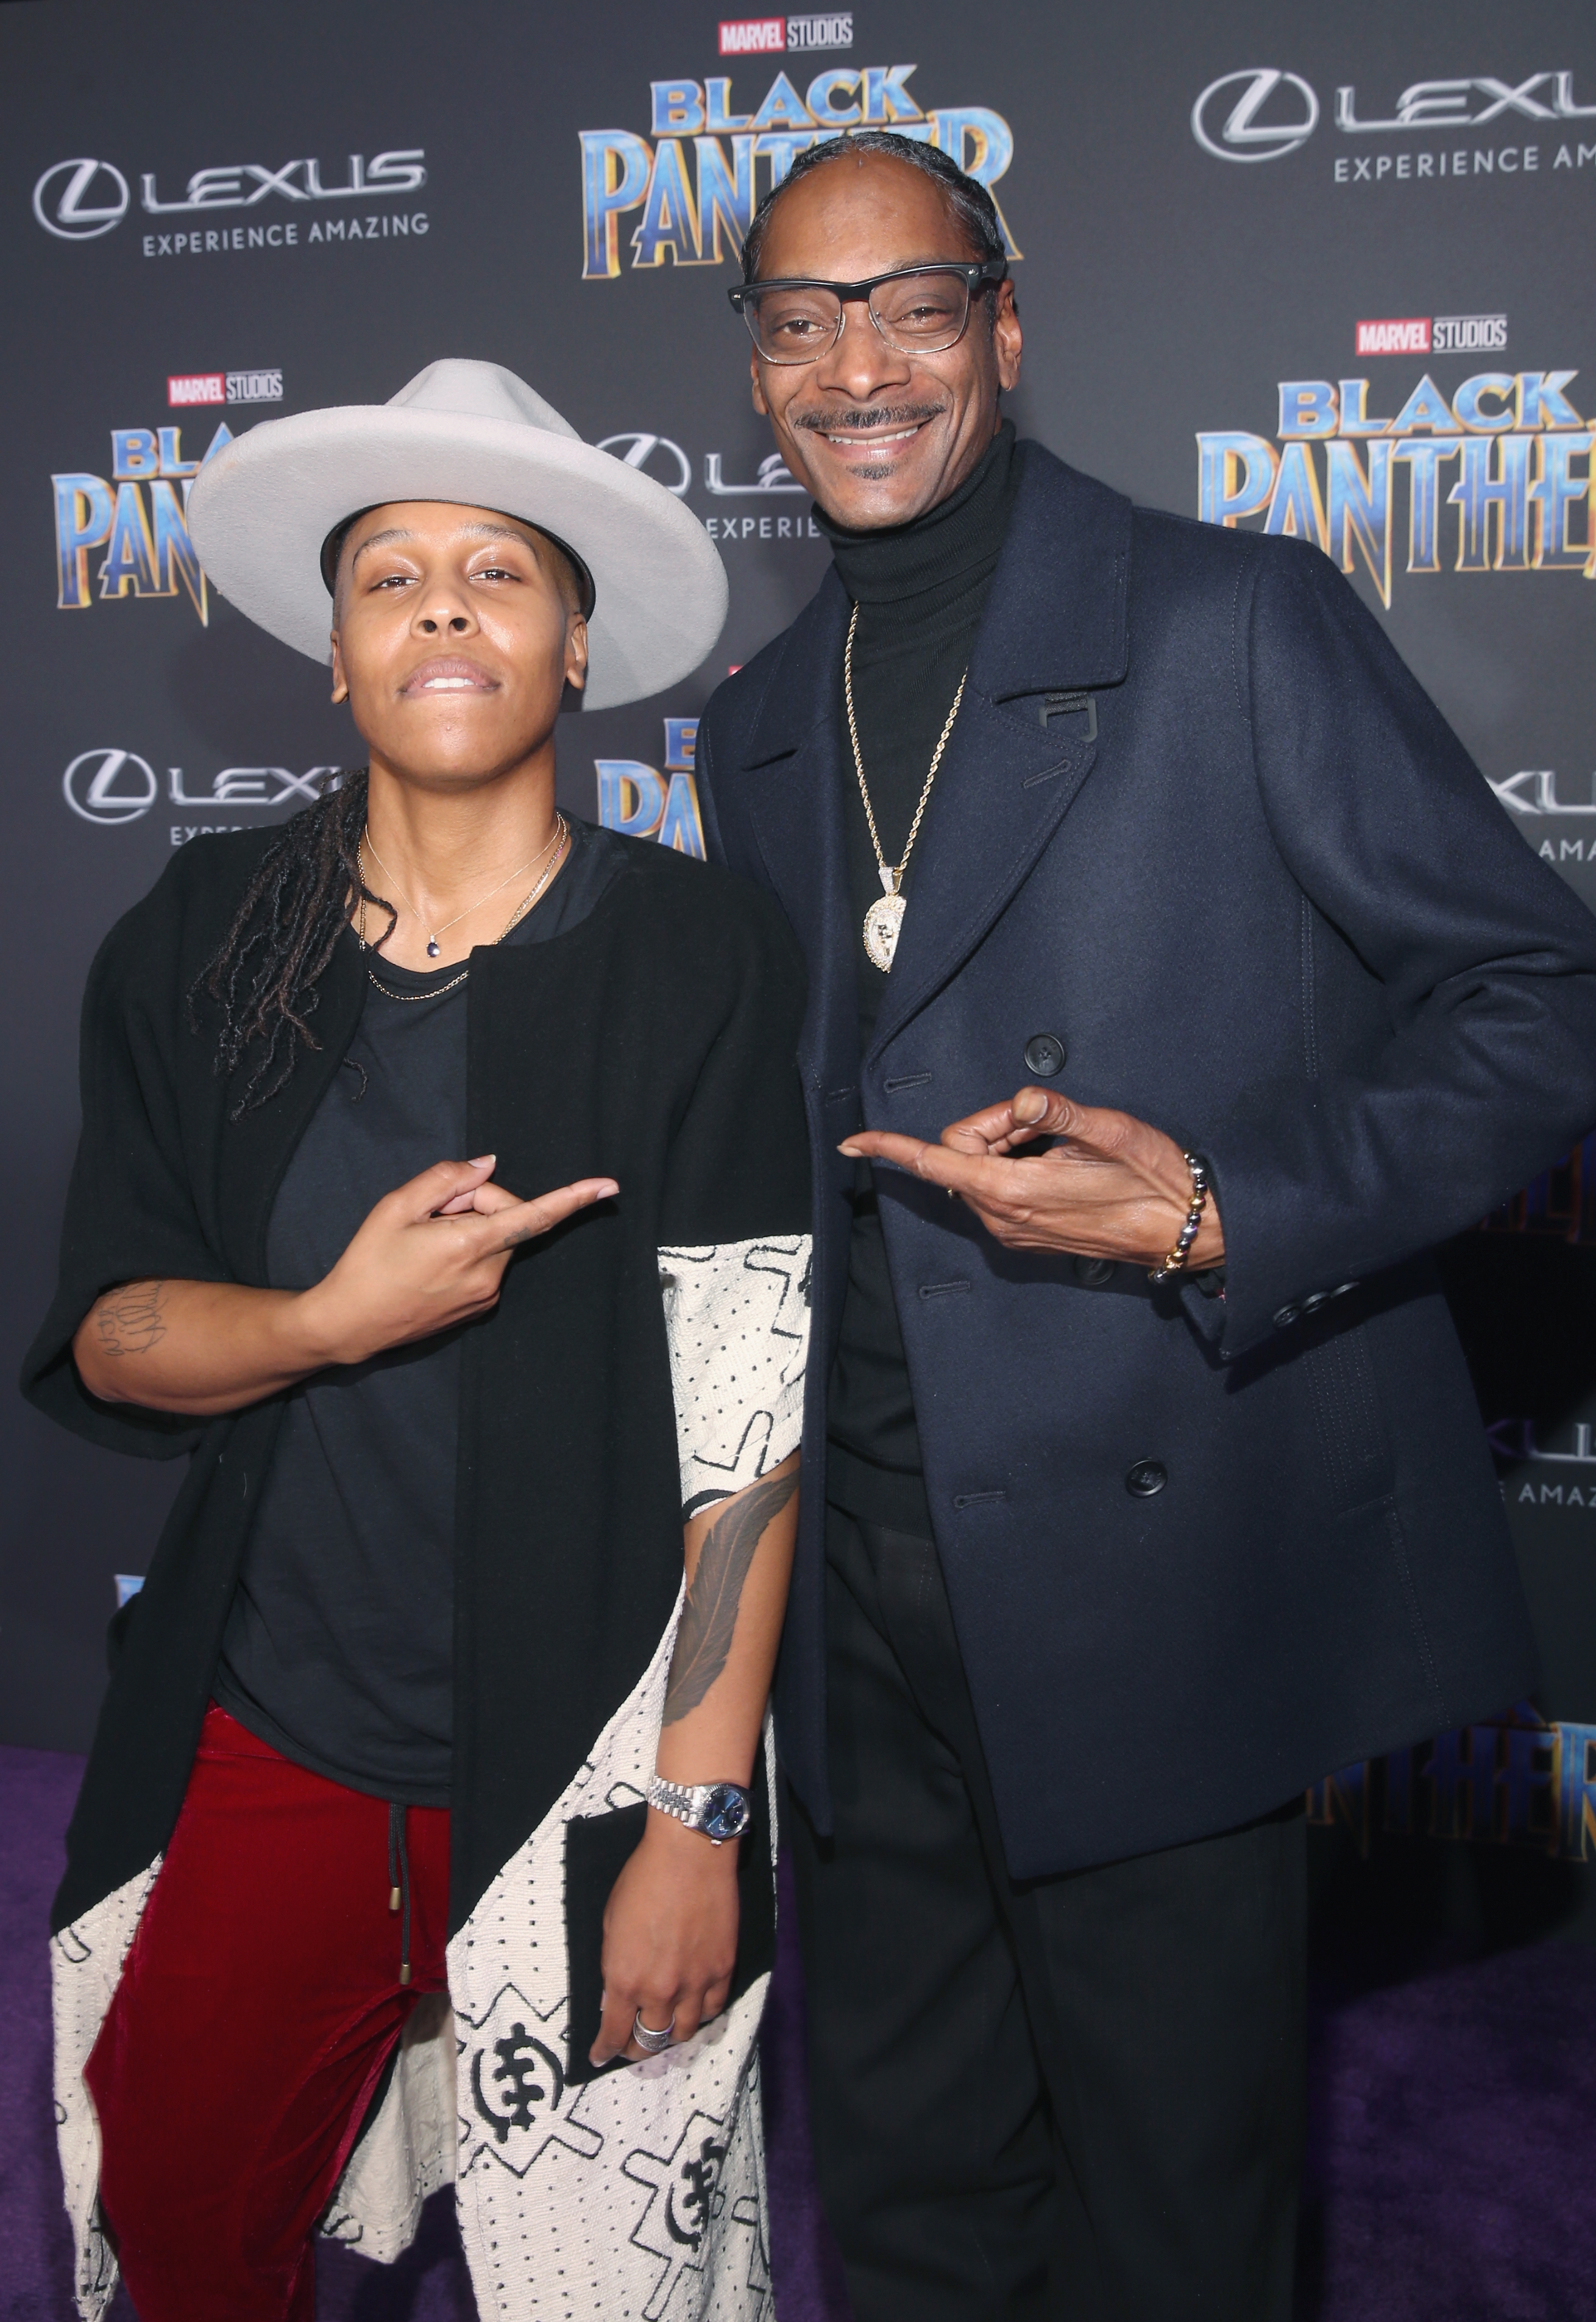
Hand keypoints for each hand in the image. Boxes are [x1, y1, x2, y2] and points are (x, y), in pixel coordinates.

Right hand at [298, 1155, 618, 1366]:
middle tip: (429, 1215)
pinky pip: (487, 1264)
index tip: (609, 1187)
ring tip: (423, 1244)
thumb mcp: (396, 1207)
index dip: (574, 1198)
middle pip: (505, 1217)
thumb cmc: (367, 1263)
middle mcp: (488, 1273)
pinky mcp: (480, 1307)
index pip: (534, 1215)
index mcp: (470, 1244)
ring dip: (470, 1230)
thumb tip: (487, 1165)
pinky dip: (466, 1252)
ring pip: (495, 1241)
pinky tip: (429, 1263)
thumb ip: (447, 1179)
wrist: (351, 1324)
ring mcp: (487, 1295)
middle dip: (475, 1204)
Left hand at [588, 1814, 739, 2066]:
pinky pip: (713, 2008)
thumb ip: (613, 1966)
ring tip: (664, 2031)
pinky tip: (693, 2009)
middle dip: (635, 2049)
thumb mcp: (610, 1924)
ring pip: (684, 2032)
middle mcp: (660, 1990)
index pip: (614, 2034)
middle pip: (649, 2041)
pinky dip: (701, 2014)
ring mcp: (695, 1982)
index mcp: (624, 1979)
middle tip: (631, 2047)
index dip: (605, 2050)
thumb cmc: (643, 1878)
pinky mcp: (723, 1969)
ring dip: (670, 2036)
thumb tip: (614, 1996)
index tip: (600, 2055)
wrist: (688, 1852)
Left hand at [840, 1087, 1222, 1271]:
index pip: (936, 1162)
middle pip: (960, 1157)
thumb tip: (1024, 1100)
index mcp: (1013, 1191)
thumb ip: (1056, 1111)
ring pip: (981, 1173)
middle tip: (1043, 1123)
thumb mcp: (1108, 1131)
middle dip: (991, 1129)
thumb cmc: (1152, 1181)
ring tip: (1060, 1147)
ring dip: (1007, 1148)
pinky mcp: (1029, 1235)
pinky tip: (1058, 1163)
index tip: (856, 1141)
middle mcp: (1005, 1218)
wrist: (1183, 1229)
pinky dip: (1016, 1167)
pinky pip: (1000, 1190)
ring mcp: (1016, 1230)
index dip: (891, 1148)